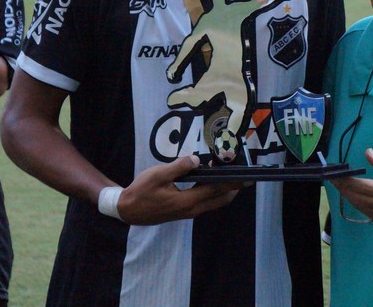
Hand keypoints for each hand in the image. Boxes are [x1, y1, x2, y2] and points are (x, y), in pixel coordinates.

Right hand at [116, 155, 240, 224]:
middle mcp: (191, 210)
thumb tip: (196, 159)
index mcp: (186, 201)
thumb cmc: (141, 191)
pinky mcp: (185, 211)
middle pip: (220, 200)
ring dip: (224, 190)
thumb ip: (179, 167)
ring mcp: (188, 212)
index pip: (216, 190)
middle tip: (244, 175)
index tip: (244, 175)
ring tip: (229, 174)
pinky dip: (213, 192)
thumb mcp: (158, 175)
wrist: (128, 210)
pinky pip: (206, 202)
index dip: (232, 182)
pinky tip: (211, 180)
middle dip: (234, 188)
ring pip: (214, 202)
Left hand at [331, 148, 372, 230]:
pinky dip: (355, 203)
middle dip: (341, 186)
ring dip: (346, 195)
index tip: (335, 172)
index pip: (358, 185)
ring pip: (357, 205)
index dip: (344, 179)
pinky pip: (364, 211)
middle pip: (354, 196)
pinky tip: (353, 196)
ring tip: (339, 185)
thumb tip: (368, 152)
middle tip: (332, 177)